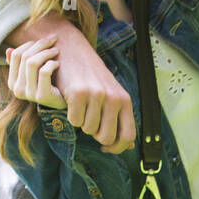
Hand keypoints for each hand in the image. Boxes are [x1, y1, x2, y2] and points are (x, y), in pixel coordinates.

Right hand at [5, 16, 135, 153]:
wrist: (72, 50)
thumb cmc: (90, 76)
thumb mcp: (110, 94)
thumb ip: (120, 117)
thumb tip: (128, 146)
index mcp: (124, 100)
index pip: (127, 137)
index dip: (115, 148)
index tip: (104, 148)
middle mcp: (113, 98)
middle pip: (105, 137)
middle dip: (94, 134)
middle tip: (88, 120)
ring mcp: (96, 95)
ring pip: (87, 129)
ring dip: (81, 122)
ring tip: (80, 106)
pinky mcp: (78, 93)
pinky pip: (73, 120)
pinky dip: (70, 115)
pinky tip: (71, 102)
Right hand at [5, 36, 65, 109]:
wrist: (63, 100)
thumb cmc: (48, 83)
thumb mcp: (33, 72)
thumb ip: (21, 63)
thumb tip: (8, 50)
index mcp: (12, 82)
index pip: (15, 55)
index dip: (29, 44)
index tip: (42, 40)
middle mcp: (17, 89)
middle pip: (25, 57)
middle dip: (40, 45)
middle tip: (53, 41)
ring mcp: (29, 94)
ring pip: (32, 63)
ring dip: (46, 52)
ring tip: (56, 51)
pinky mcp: (42, 96)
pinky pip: (44, 72)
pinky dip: (52, 64)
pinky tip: (58, 63)